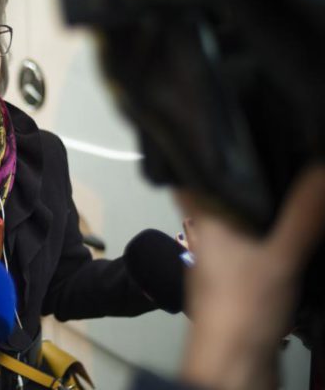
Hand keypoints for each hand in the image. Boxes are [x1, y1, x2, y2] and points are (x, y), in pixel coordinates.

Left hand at [179, 166, 324, 389]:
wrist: (234, 366)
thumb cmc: (240, 310)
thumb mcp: (280, 255)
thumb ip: (303, 213)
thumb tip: (321, 168)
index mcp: (205, 224)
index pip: (188, 178)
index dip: (198, 154)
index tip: (220, 133)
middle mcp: (209, 238)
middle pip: (219, 198)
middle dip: (241, 178)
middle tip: (268, 148)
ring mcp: (225, 261)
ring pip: (240, 223)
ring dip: (261, 207)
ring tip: (288, 179)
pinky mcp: (244, 281)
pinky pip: (258, 247)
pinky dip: (274, 235)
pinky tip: (296, 229)